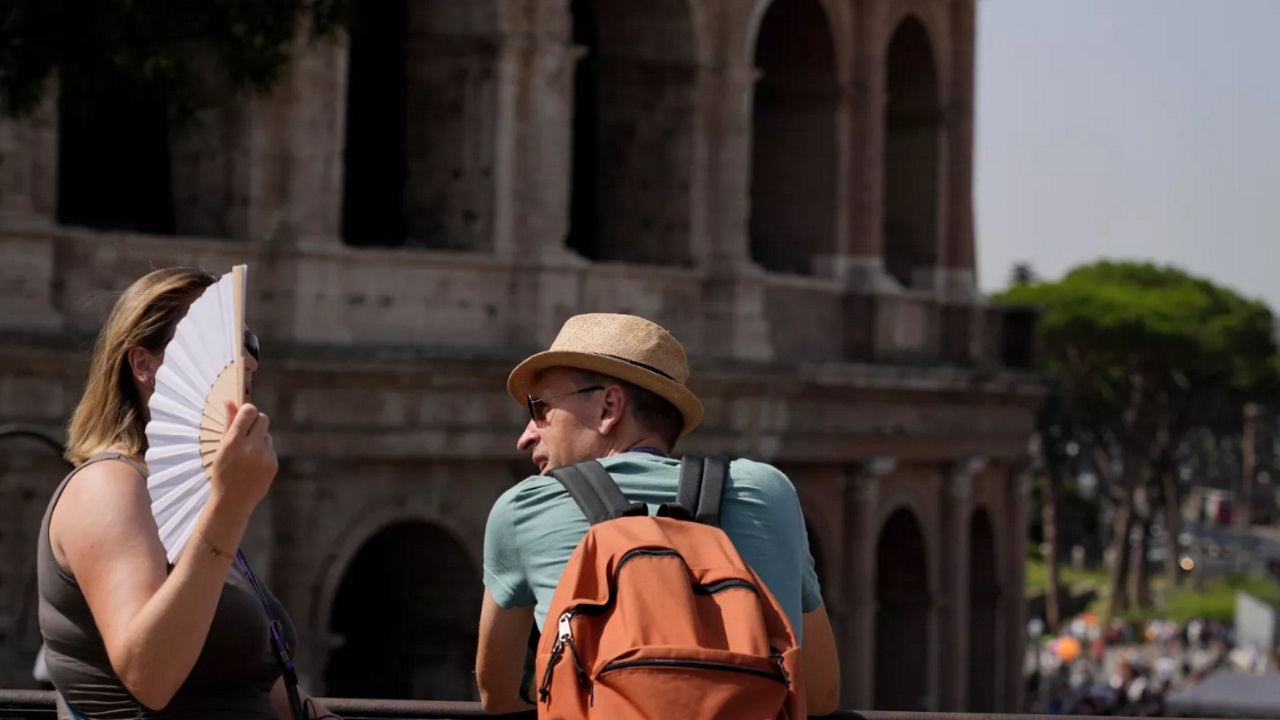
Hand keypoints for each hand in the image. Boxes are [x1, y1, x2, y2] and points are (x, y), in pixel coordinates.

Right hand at [209, 401, 277, 515]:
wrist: (232, 502)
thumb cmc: (222, 472)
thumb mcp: (220, 448)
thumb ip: (228, 423)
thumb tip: (229, 400)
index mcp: (233, 443)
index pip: (249, 412)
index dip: (247, 411)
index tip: (243, 415)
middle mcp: (251, 448)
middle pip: (263, 418)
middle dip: (256, 421)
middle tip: (247, 431)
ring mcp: (264, 457)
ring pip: (267, 435)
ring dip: (259, 438)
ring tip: (246, 454)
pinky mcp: (273, 465)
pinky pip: (270, 448)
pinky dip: (263, 451)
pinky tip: (253, 464)